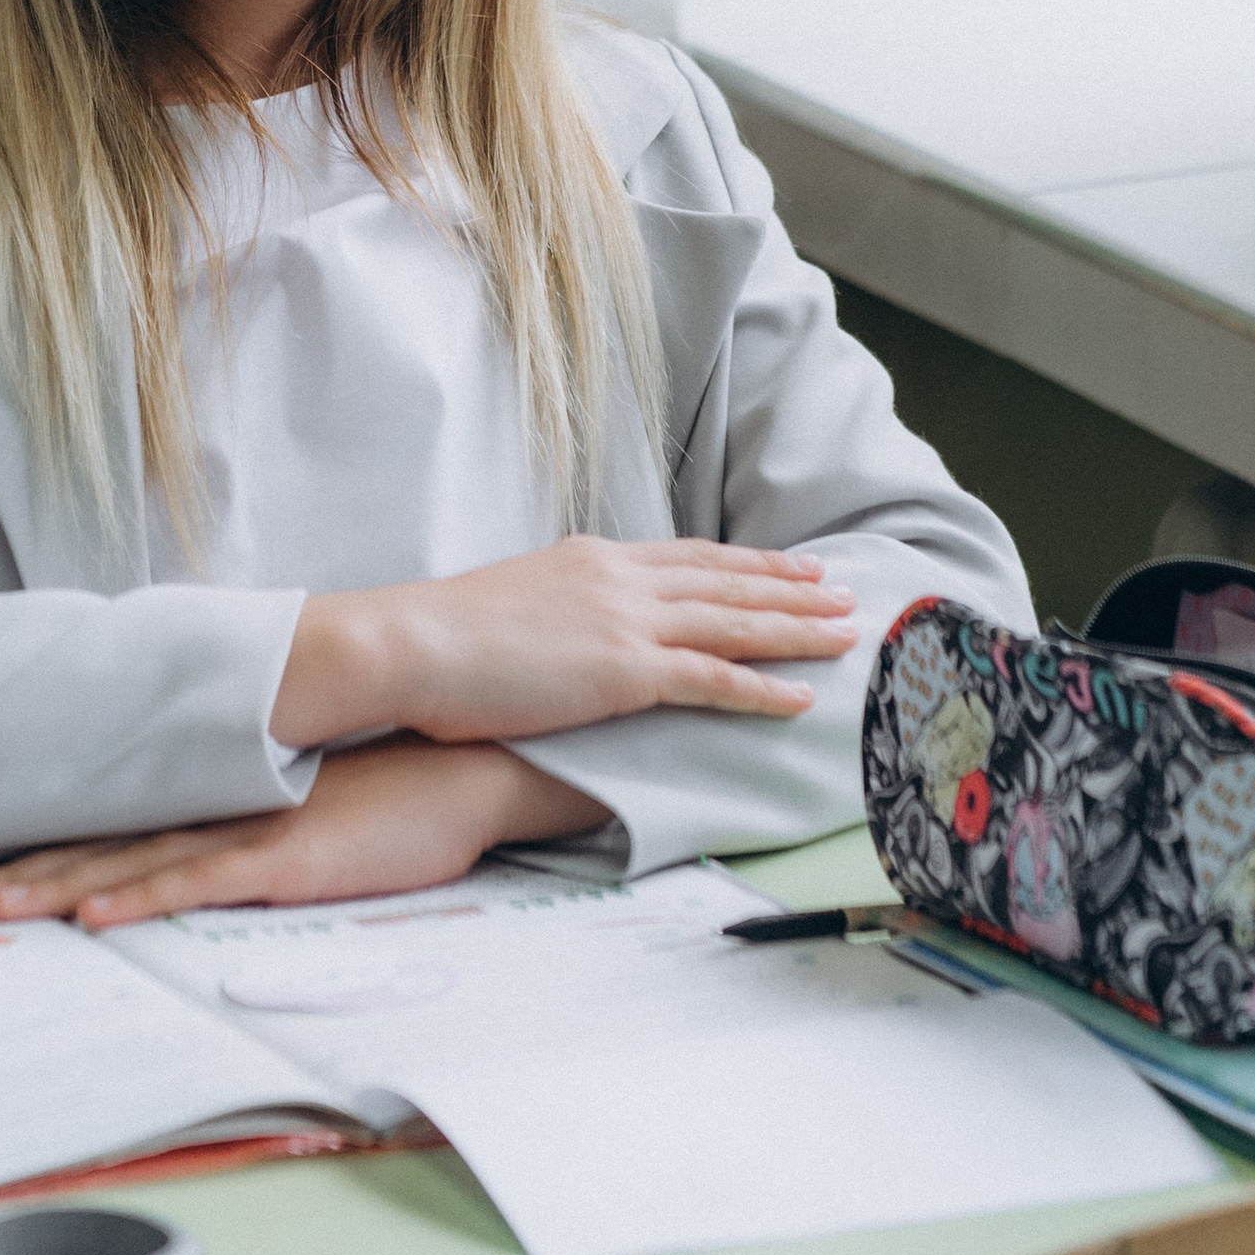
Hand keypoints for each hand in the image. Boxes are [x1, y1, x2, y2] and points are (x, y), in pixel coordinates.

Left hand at [0, 740, 606, 929]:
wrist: (465, 769)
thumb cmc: (388, 793)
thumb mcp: (300, 807)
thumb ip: (246, 825)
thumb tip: (196, 851)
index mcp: (214, 799)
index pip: (108, 828)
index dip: (37, 851)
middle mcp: (215, 809)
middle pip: (98, 845)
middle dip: (17, 873)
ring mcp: (247, 832)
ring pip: (131, 864)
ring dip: (54, 888)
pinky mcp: (287, 859)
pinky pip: (201, 882)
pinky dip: (142, 899)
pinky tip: (94, 916)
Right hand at [273, 538, 857, 749]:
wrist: (410, 644)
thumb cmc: (443, 637)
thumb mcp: (514, 600)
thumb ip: (561, 605)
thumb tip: (576, 624)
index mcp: (593, 558)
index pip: (689, 558)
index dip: (746, 564)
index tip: (790, 566)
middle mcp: (620, 578)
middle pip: (725, 582)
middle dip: (789, 588)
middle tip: (842, 591)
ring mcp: (625, 622)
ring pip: (733, 622)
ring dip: (795, 629)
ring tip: (844, 632)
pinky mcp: (623, 671)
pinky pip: (712, 679)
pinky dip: (762, 689)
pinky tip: (801, 696)